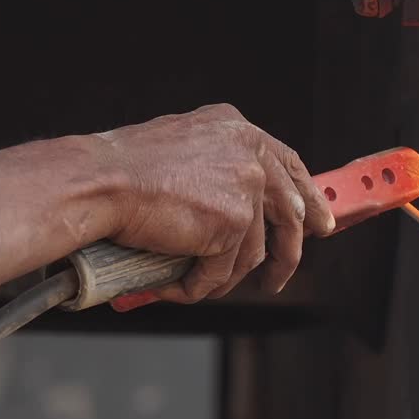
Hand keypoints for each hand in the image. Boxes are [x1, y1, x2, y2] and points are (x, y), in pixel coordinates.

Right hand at [96, 103, 334, 303]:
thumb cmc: (122, 168)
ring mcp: (246, 188)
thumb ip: (215, 168)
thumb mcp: (181, 149)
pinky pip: (222, 271)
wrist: (99, 182)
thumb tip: (237, 205)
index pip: (288, 164)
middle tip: (279, 276)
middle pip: (290, 210)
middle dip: (289, 250)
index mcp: (237, 130)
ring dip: (225, 277)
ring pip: (252, 252)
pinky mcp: (233, 224)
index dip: (307, 196)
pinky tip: (176, 288)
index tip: (319, 222)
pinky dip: (198, 286)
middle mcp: (250, 153)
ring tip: (195, 285)